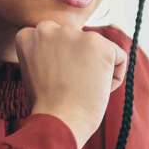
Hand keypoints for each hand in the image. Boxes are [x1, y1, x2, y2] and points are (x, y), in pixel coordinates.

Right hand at [15, 21, 127, 148]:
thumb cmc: (47, 106)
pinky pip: (119, 58)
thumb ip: (46, 54)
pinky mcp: (100, 43)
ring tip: (82, 90)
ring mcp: (75, 34)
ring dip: (96, 70)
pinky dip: (114, 78)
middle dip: (79, 63)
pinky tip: (97, 90)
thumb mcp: (34, 72)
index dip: (60, 66)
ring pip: (98, 50)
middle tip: (70, 87)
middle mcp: (49, 28)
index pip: (56, 42)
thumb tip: (70, 51)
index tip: (56, 82)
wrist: (58, 120)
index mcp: (29, 34)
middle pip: (78, 43)